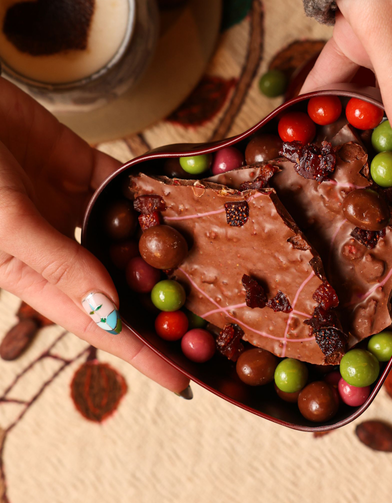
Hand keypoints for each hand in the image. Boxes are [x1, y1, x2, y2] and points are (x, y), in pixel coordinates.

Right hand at [0, 78, 189, 395]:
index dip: (140, 354)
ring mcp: (74, 206)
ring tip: (214, 264)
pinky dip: (151, 191)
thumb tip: (108, 309)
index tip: (182, 378)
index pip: (97, 324)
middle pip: (123, 285)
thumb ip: (56, 263)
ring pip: (131, 235)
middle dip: (164, 306)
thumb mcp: (5, 223)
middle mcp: (61, 247)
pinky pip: (126, 185)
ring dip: (165, 247)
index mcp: (34, 275)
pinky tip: (182, 199)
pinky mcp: (84, 168)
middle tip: (216, 323)